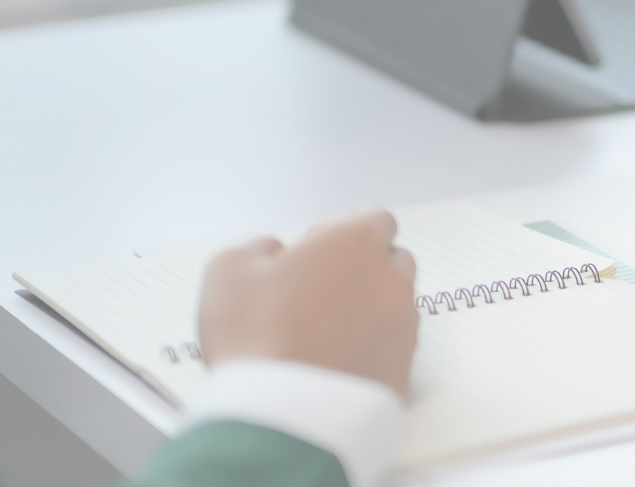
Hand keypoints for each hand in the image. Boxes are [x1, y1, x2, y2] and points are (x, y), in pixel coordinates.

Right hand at [198, 210, 419, 396]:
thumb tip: (274, 252)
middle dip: (361, 270)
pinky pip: (392, 349)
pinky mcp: (405, 368)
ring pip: (394, 305)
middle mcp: (392, 278)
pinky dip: (371, 350)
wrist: (283, 415)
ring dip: (367, 311)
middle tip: (315, 296)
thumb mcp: (229, 271)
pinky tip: (335, 365)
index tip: (311, 256)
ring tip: (322, 336)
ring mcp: (404, 325)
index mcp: (356, 242)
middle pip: (390, 261)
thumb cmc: (255, 335)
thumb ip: (257, 248)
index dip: (341, 233)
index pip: (374, 220)